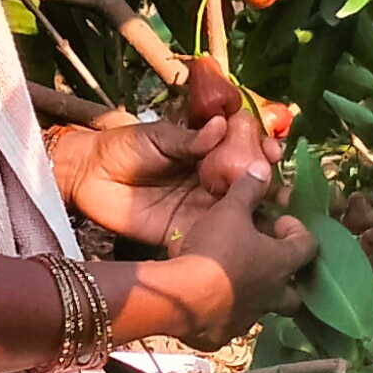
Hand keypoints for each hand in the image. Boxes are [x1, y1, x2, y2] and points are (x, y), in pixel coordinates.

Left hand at [51, 57, 282, 245]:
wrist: (86, 175)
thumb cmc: (122, 147)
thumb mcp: (157, 137)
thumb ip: (188, 139)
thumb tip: (221, 126)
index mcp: (204, 154)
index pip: (241, 153)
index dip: (260, 154)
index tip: (276, 152)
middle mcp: (207, 183)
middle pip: (245, 188)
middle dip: (268, 189)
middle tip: (285, 193)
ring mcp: (197, 210)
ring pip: (234, 216)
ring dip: (256, 219)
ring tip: (277, 219)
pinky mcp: (182, 234)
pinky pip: (210, 240)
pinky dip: (229, 243)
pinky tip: (248, 246)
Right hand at [145, 168, 317, 347]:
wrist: (183, 297)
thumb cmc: (215, 250)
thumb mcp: (230, 212)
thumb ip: (247, 190)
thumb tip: (262, 168)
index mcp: (281, 263)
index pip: (308, 246)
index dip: (297, 231)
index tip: (279, 221)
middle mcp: (273, 295)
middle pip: (296, 292)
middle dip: (288, 277)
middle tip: (269, 260)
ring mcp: (250, 317)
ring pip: (264, 308)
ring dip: (257, 293)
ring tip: (236, 278)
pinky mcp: (225, 334)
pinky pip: (232, 322)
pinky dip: (227, 311)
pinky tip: (211, 301)